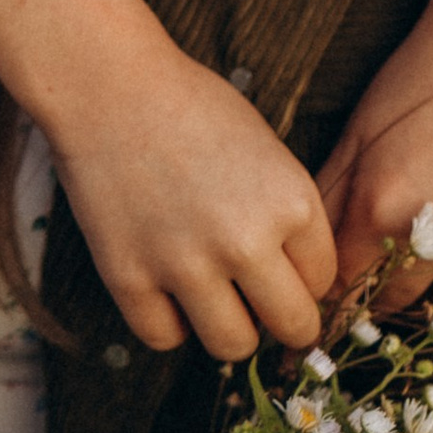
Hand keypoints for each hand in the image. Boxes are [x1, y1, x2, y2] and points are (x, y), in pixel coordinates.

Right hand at [45, 27, 334, 358]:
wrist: (110, 85)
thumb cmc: (191, 108)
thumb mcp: (267, 151)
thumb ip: (288, 216)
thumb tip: (301, 285)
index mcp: (292, 203)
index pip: (323, 281)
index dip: (302, 276)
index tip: (280, 264)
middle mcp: (246, 241)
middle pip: (293, 327)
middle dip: (281, 318)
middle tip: (259, 301)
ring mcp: (184, 264)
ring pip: (233, 346)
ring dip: (228, 327)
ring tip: (212, 296)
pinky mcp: (129, 278)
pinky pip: (165, 338)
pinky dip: (168, 322)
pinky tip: (164, 287)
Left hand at [319, 0, 432, 317]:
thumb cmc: (419, 82)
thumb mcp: (357, 133)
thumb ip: (328, 199)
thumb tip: (302, 262)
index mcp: (381, 205)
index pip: (346, 287)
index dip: (338, 295)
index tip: (340, 302)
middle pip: (401, 303)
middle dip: (388, 297)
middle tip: (389, 283)